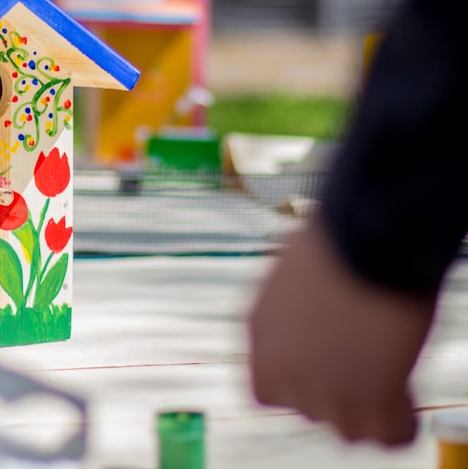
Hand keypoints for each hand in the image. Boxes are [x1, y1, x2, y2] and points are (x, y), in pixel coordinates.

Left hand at [248, 219, 435, 444]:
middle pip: (311, 409)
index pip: (266, 391)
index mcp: (258, 335)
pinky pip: (388, 435)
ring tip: (389, 368)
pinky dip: (401, 420)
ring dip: (370, 406)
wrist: (369, 232)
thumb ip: (291, 321)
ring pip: (349, 428)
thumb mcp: (291, 282)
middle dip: (339, 390)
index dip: (301, 382)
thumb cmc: (337, 240)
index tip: (328, 365)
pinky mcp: (367, 399)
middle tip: (367, 356)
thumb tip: (312, 339)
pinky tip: (407, 391)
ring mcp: (322, 389)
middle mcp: (281, 368)